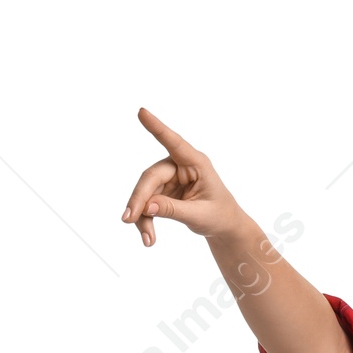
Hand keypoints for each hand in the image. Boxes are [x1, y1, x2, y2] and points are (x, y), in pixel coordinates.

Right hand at [121, 108, 246, 248]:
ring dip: (142, 217)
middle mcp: (180, 166)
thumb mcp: (200, 215)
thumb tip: (147, 207)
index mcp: (196, 163)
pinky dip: (145, 220)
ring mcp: (169, 178)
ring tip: (148, 240)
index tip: (141, 112)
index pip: (174, 143)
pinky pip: (147, 203)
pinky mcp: (163, 191)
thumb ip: (175, 210)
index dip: (157, 128)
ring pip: (146, 193)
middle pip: (152, 177)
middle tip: (128, 219)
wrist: (224, 226)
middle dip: (140, 199)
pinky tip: (149, 237)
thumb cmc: (219, 215)